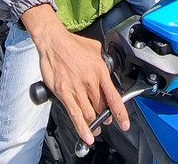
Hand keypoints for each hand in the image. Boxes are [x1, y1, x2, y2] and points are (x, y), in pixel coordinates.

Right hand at [24, 6, 125, 145]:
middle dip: (105, 116)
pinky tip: (87, 136)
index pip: (114, 98)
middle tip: (106, 120)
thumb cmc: (72, 44)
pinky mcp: (63, 93)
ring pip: (89, 114)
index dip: (121, 114)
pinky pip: (74, 115)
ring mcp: (76, 89)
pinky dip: (81, 128)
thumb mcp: (96, 49)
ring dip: (94, 124)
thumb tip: (108, 68)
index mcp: (100, 71)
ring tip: (96, 128)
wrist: (53, 42)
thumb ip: (103, 61)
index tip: (124, 123)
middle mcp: (90, 82)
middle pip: (101, 107)